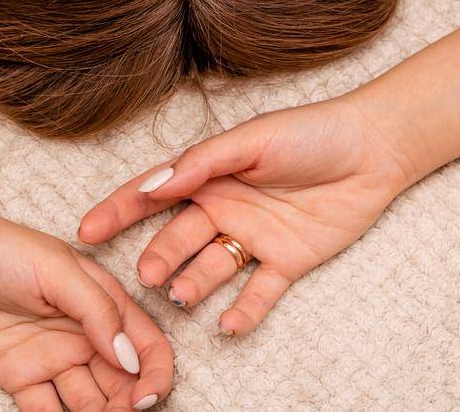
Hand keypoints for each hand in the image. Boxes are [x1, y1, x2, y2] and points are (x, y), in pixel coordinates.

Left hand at [0, 205, 173, 410]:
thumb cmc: (1, 249)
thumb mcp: (57, 269)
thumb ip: (97, 311)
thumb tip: (129, 361)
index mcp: (103, 303)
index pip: (146, 345)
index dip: (154, 374)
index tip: (146, 398)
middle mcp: (84, 335)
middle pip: (122, 381)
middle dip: (128, 405)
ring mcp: (53, 358)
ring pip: (89, 402)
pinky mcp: (20, 377)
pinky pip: (46, 411)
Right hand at [77, 95, 417, 336]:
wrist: (374, 148)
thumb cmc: (311, 132)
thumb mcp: (252, 139)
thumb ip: (202, 164)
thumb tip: (152, 186)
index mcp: (209, 175)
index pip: (153, 196)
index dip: (118, 212)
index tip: (85, 233)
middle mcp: (224, 208)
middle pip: (179, 240)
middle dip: (159, 259)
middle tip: (148, 277)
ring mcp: (254, 237)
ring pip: (212, 269)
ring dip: (195, 285)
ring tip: (183, 296)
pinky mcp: (287, 262)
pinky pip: (258, 293)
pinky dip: (243, 311)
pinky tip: (228, 326)